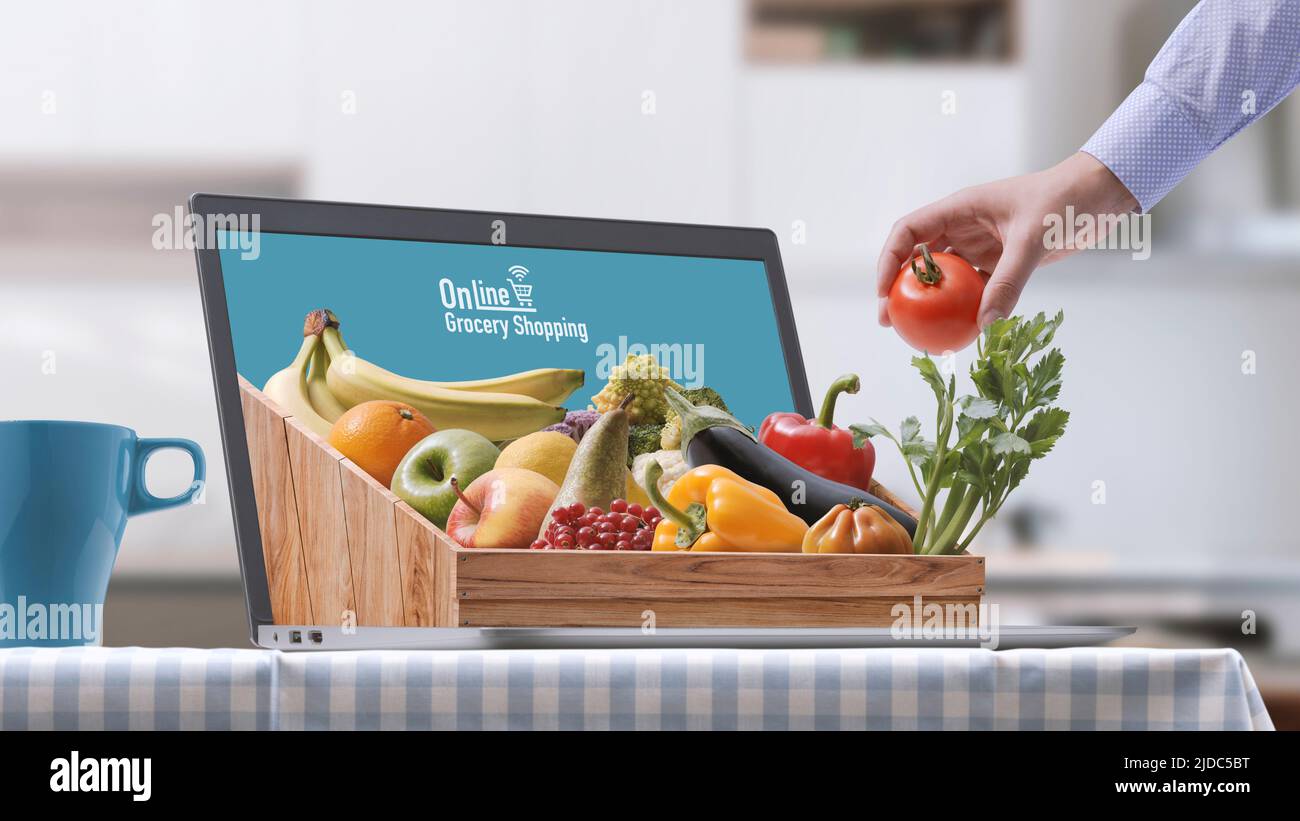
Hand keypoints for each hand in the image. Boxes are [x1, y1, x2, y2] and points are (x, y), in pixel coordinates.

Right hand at [876, 152, 1137, 328]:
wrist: (1101, 195)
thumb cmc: (1065, 200)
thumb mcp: (1034, 238)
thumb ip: (1010, 280)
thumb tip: (986, 323)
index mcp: (960, 209)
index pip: (909, 232)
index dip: (889, 261)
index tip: (885, 293)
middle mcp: (963, 227)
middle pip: (917, 259)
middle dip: (900, 289)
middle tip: (891, 322)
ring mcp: (980, 246)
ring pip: (943, 277)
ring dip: (931, 303)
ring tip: (921, 333)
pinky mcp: (999, 262)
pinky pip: (973, 290)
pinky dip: (965, 310)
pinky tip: (962, 332)